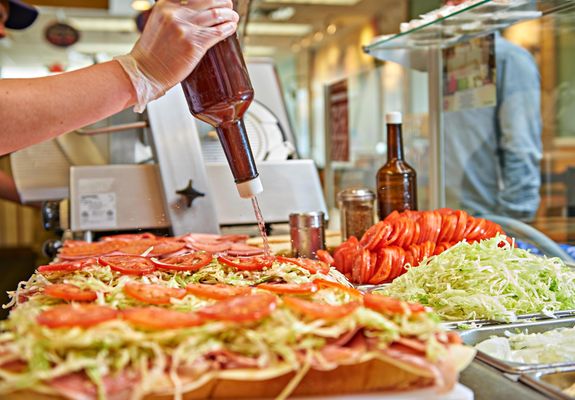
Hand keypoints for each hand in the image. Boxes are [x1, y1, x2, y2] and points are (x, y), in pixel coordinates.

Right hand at [116, 0, 238, 111]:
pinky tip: (231, 28)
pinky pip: (218, 32)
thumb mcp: (158, 22)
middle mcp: (176, 14)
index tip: (216, 1)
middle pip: (209, 0)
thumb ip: (173, 15)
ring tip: (233, 17)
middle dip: (223, 3)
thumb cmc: (151, 53)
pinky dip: (228, 29)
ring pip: (216, 15)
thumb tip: (194, 14)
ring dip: (229, 15)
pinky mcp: (194, 44)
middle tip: (229, 7)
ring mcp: (186, 29)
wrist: (145, 72)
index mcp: (166, 5)